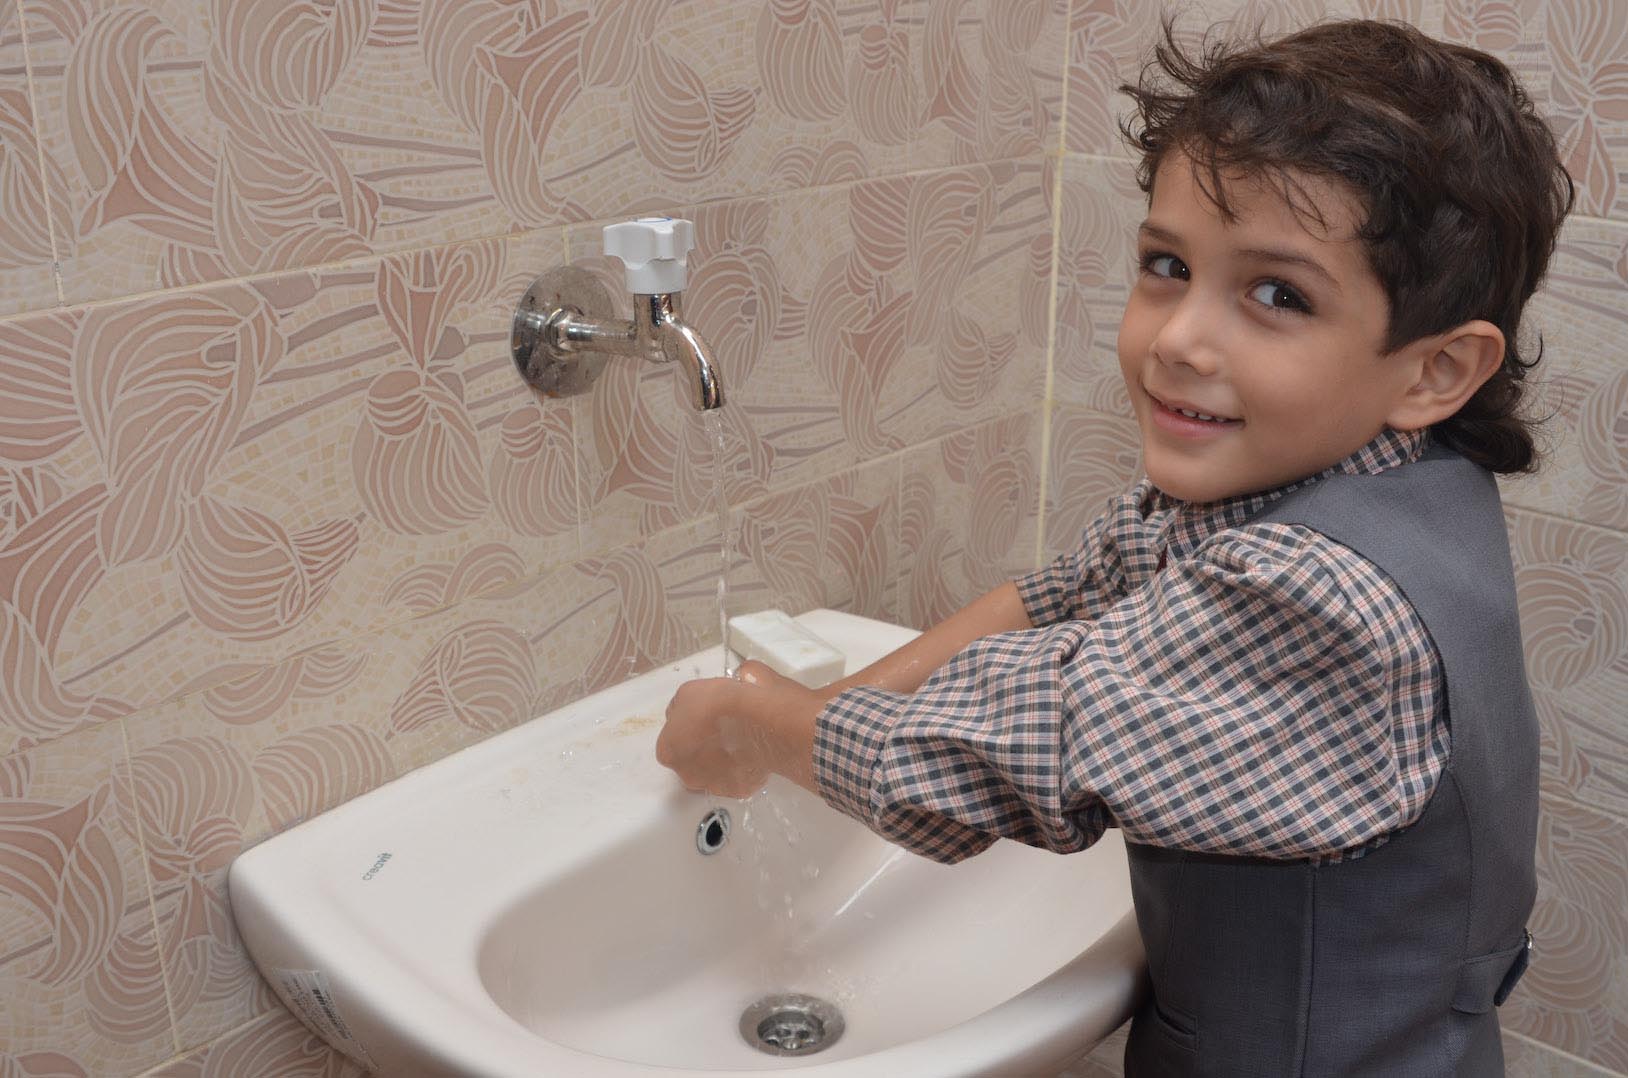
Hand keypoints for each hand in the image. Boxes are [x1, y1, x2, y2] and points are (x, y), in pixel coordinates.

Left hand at [656, 660, 822, 797]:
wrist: (758, 721)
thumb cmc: (717, 704)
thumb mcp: (688, 690)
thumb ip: (682, 705)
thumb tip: (690, 706)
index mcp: (668, 751)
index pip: (671, 740)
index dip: (686, 727)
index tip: (701, 717)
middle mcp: (687, 775)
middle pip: (691, 759)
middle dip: (703, 746)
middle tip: (720, 727)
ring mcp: (714, 785)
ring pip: (715, 771)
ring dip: (723, 758)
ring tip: (739, 738)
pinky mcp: (740, 790)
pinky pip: (739, 777)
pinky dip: (743, 766)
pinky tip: (751, 751)